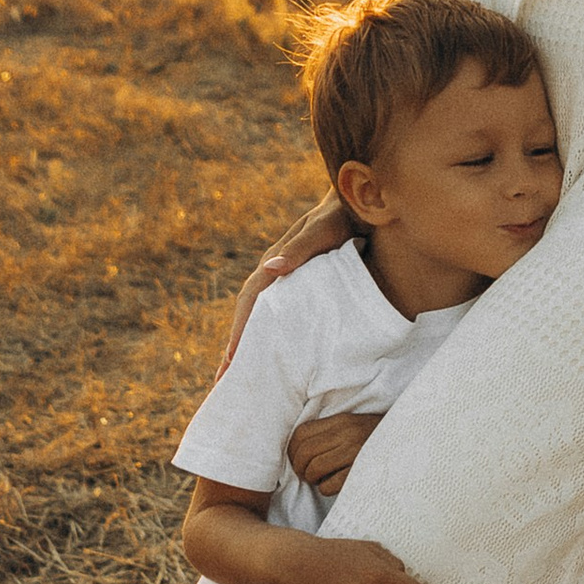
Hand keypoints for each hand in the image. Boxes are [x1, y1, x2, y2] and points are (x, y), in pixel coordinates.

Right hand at [215, 196, 348, 369]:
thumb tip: (270, 269)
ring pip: (263, 316)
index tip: (231, 361)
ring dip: (250, 344)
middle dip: (235, 346)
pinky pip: (282, 314)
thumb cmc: (342, 215)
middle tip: (222, 382)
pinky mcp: (304, 284)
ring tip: (241, 376)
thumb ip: (300, 247)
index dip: (240, 330)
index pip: (251, 300)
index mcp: (276, 261)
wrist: (361, 201)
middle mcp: (276, 272)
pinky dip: (272, 334)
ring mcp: (288, 279)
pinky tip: (276, 353)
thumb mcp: (324, 229)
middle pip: (249, 314)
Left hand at [286, 409, 378, 501]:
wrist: (411, 442)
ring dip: (312, 479)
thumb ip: (329, 432)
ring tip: (320, 479)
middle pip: (304, 453)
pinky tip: (334, 485)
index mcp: (342, 421)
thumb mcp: (354, 426)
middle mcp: (347, 433)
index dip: (292, 451)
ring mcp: (355, 452)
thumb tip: (298, 449)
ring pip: (314, 469)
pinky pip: (329, 485)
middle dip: (300, 468)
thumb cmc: (376, 439)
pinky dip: (325, 489)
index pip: (301, 434)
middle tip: (307, 474)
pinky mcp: (361, 471)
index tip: (297, 460)